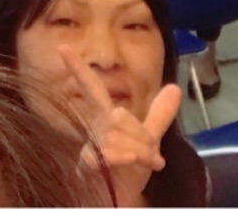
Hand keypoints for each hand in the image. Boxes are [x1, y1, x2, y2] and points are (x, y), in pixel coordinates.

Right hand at [60, 44, 181, 206]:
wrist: (119, 201)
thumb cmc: (127, 173)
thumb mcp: (148, 141)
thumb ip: (159, 115)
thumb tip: (175, 87)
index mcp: (106, 120)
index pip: (92, 88)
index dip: (79, 68)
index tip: (62, 45)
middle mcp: (95, 130)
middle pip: (120, 115)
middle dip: (142, 136)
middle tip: (152, 156)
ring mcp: (90, 148)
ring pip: (120, 134)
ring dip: (140, 151)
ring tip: (144, 166)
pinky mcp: (89, 165)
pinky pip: (113, 152)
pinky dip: (131, 158)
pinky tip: (137, 165)